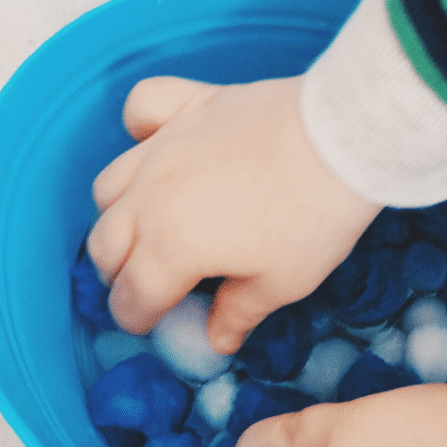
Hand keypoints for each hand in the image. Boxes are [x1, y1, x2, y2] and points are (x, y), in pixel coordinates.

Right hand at [87, 75, 380, 352]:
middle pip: (104, 245)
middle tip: (148, 284)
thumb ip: (238, 313)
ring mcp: (162, 146)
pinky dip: (139, 129)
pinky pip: (139, 110)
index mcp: (172, 247)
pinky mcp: (186, 106)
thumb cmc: (314, 218)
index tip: (151, 324)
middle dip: (119, 274)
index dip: (137, 319)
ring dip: (116, 216)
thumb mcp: (283, 283)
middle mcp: (151, 197)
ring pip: (107, 187)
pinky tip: (157, 147)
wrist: (341, 139)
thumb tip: (217, 341)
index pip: (132, 296)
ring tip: (144, 229)